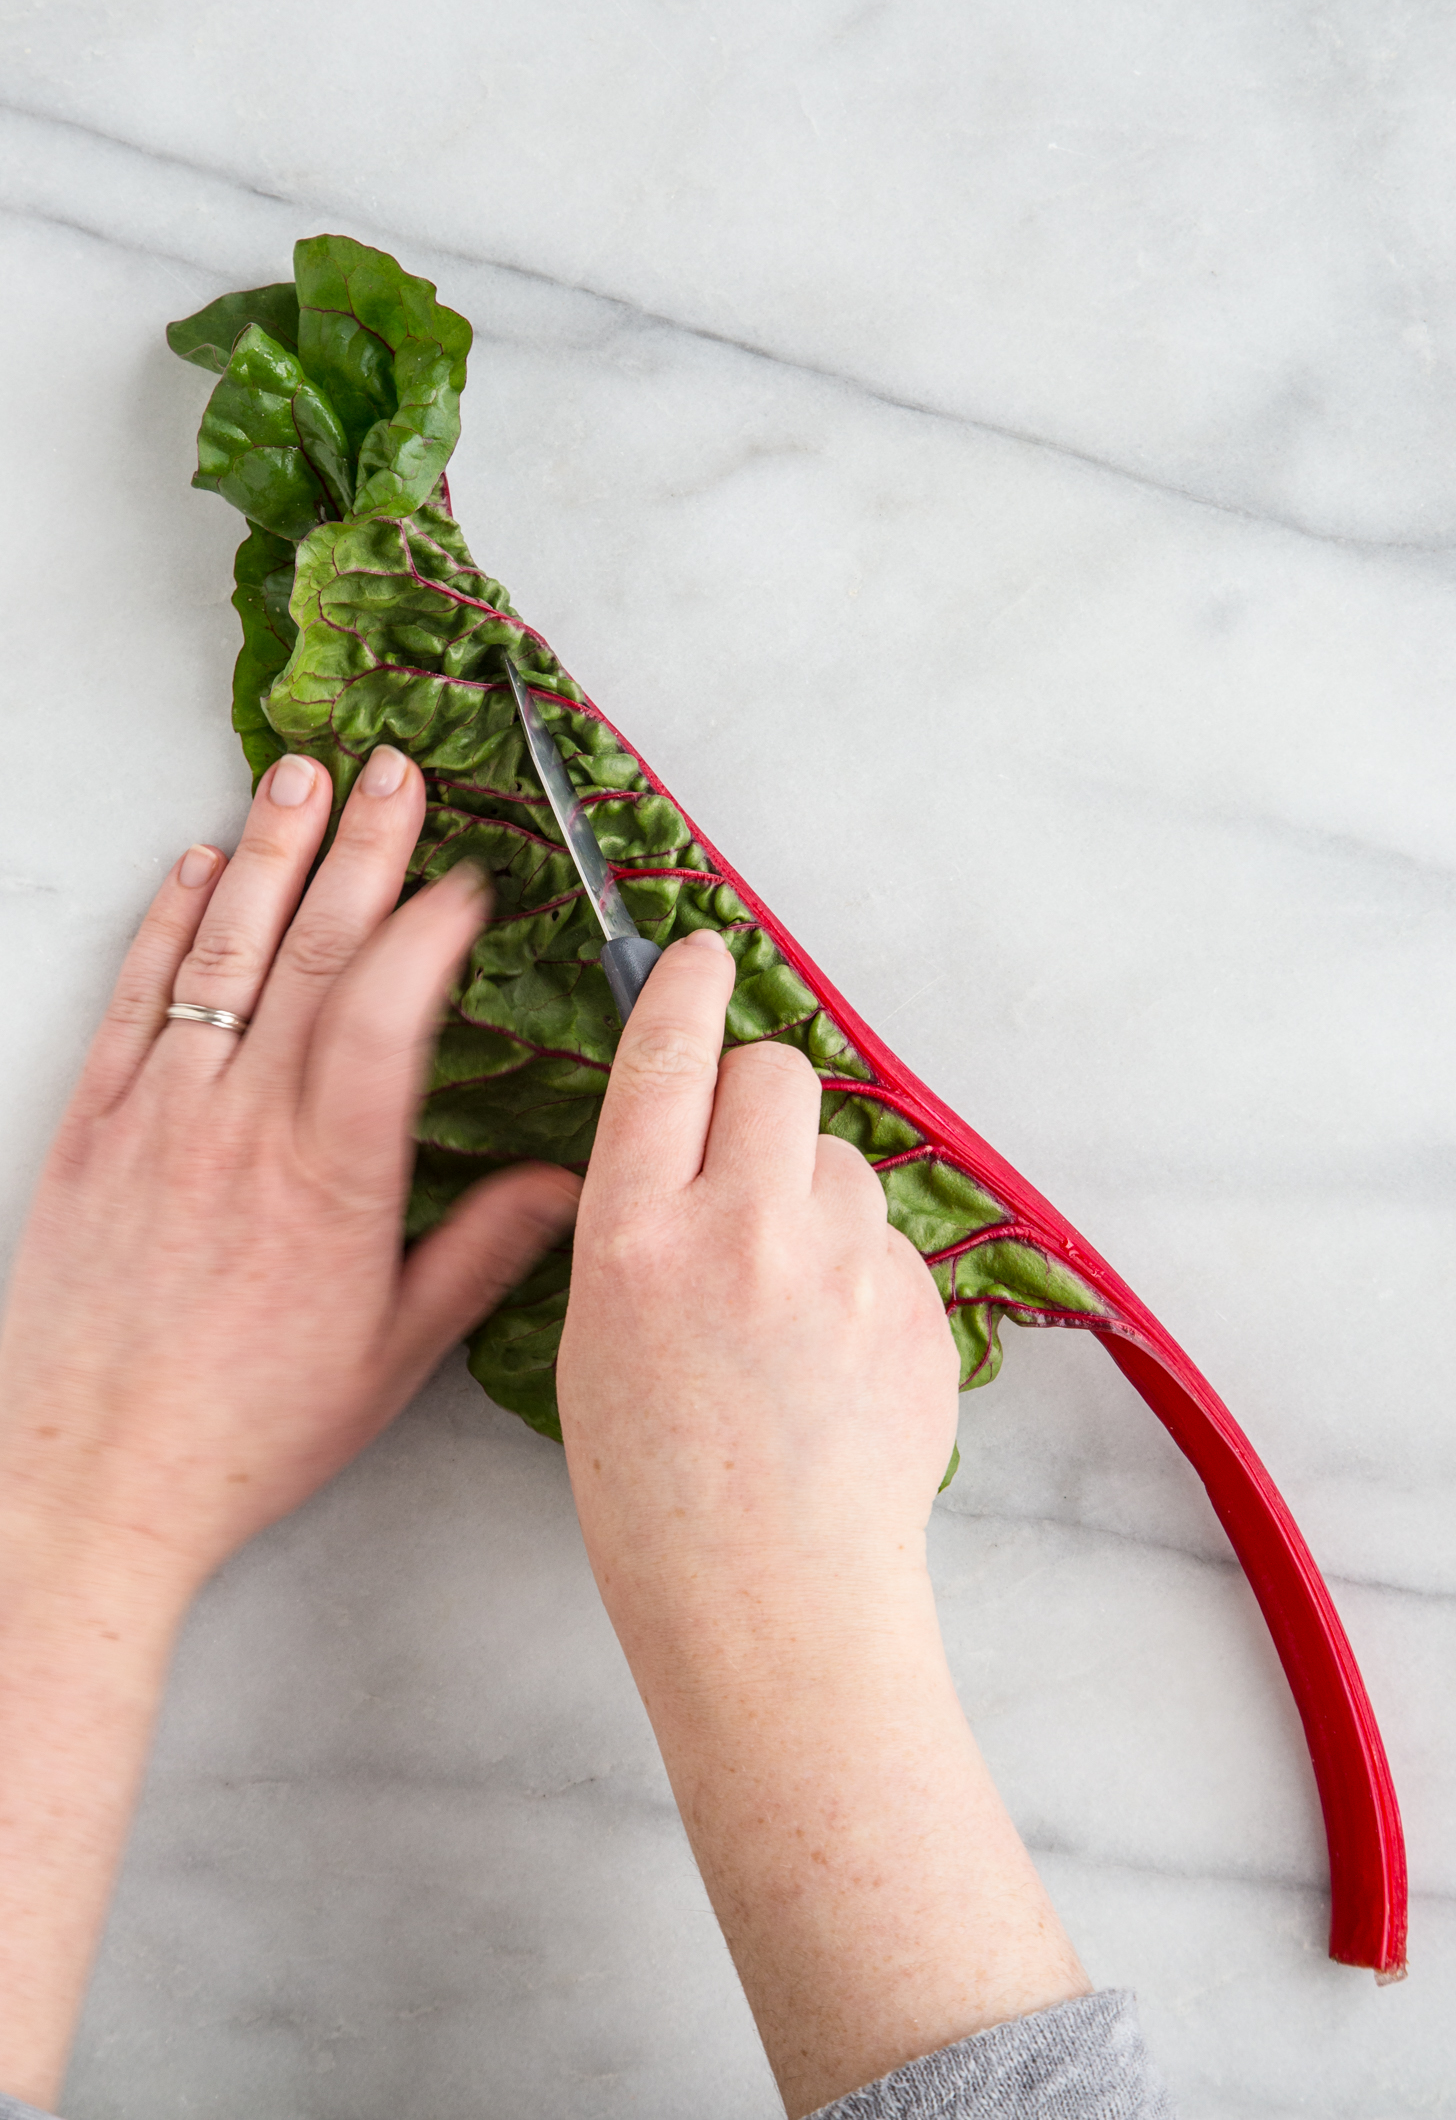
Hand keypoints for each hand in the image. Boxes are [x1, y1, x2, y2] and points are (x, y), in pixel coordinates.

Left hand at [0, 745, 577, 1589]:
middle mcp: (242, 1126)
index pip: (386, 1011)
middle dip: (359, 851)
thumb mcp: (391, 1358)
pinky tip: (197, 870)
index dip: (428, 929)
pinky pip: (135, 1000)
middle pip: (311, 954)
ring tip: (299, 776)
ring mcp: (158, 1116)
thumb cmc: (243, 1432)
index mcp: (329, 1178)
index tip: (465, 876)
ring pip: (223, 955)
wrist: (87, 1482)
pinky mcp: (91, 1127)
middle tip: (393, 773)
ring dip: (267, 855)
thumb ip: (480, 1255)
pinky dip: (167, 925)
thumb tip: (568, 1184)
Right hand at [561, 933, 1087, 2118]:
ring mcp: (846, 1266)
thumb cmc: (658, 1500)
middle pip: (771, 1074)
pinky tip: (835, 1352)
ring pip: (837, 1156)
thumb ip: (639, 1229)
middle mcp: (745, 1231)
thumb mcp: (597, 1344)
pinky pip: (888, 1235)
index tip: (695, 954)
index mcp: (637, 1241)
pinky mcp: (919, 1303)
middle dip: (755, 1096)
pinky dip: (861, 1266)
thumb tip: (689, 1152)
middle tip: (741, 1163)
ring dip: (812, 1192)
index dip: (680, 990)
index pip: (665, 1059)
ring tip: (788, 1301)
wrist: (778, 1609)